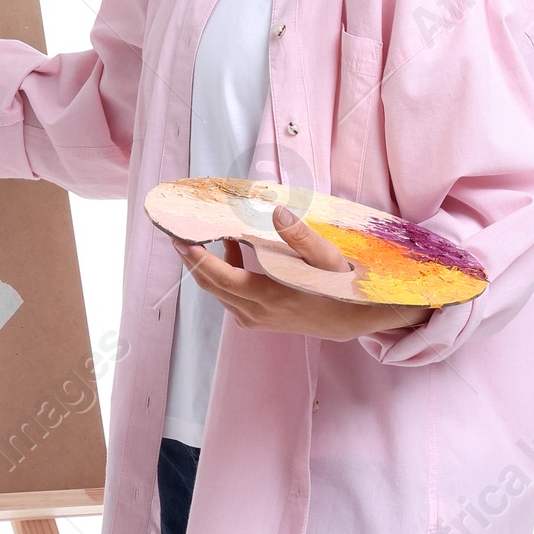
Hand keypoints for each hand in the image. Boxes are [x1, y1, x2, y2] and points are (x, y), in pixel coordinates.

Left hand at [172, 203, 430, 338]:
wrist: (355, 320)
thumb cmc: (343, 286)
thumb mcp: (328, 258)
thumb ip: (301, 236)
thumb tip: (277, 212)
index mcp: (271, 297)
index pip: (223, 278)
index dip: (199, 260)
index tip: (181, 239)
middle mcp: (258, 313)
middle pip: (213, 286)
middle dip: (193, 260)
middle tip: (178, 232)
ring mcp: (256, 319)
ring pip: (220, 293)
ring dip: (208, 267)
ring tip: (205, 236)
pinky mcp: (259, 320)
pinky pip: (231, 298)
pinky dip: (224, 277)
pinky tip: (234, 253)